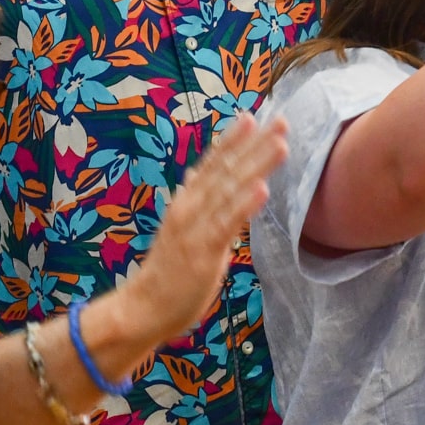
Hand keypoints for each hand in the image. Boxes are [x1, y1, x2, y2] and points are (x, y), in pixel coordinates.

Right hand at [114, 114, 287, 345]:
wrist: (143, 307)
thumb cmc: (168, 273)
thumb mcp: (184, 230)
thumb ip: (198, 205)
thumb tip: (202, 179)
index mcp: (186, 201)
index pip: (212, 163)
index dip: (233, 139)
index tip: (254, 116)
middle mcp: (189, 206)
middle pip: (226, 169)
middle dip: (255, 144)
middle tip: (281, 120)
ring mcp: (195, 227)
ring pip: (230, 189)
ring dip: (256, 165)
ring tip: (281, 144)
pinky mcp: (202, 251)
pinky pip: (226, 223)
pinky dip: (245, 204)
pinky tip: (262, 188)